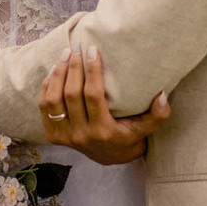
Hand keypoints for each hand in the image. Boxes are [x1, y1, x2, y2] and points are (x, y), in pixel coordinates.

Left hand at [38, 48, 170, 165]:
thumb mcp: (146, 128)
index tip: (93, 51)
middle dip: (73, 68)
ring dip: (57, 74)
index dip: (92, 71)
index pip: (93, 96)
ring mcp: (64, 137)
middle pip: (71, 95)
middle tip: (76, 49)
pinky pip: (44, 107)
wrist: (109, 156)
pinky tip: (55, 71)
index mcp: (103, 132)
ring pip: (53, 100)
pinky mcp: (53, 135)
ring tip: (65, 56)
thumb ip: (159, 113)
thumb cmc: (129, 136)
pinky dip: (47, 86)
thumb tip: (162, 94)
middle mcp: (81, 135)